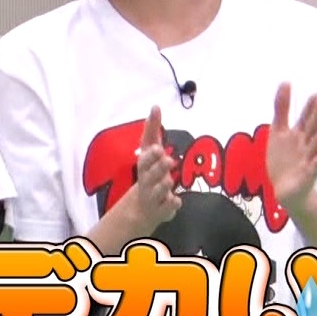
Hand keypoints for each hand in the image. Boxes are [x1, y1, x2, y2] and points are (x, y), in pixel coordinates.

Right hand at [128, 105, 181, 231]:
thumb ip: (153, 130)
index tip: (157, 147)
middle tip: (169, 161)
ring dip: (164, 184)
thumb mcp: (150, 151)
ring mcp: (153, 196)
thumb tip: (156, 106)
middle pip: (150, 173)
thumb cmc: (149, 173)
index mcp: (144, 165)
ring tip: (168, 181)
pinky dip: (172, 204)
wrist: (141, 208)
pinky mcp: (161, 209)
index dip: (150, 153)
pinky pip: (168, 206)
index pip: (144, 157)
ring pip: (159, 190)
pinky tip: (175, 201)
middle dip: (158, 167)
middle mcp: (146, 180)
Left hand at [265, 83, 316, 214]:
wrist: (285, 189)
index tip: (313, 93)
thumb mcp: (277, 132)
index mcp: (297, 134)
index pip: (303, 117)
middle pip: (311, 126)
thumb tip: (285, 83)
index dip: (306, 106)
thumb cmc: (283, 158)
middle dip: (315, 113)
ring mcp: (309, 156)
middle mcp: (305, 143)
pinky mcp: (310, 171)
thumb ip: (281, 109)